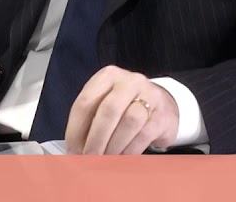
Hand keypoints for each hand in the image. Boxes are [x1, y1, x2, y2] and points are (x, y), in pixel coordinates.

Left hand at [64, 65, 179, 154]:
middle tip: (88, 158)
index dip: (76, 130)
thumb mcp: (105, 104)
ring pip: (129, 121)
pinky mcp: (163, 115)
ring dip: (113, 146)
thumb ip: (89, 121)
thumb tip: (74, 150)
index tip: (72, 150)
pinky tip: (121, 159)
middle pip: (109, 110)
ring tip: (104, 160)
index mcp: (107, 76)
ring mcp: (150, 95)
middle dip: (95, 138)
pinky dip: (129, 150)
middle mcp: (129, 81)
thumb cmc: (126, 106)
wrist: (163, 105)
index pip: (86, 102)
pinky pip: (143, 134)